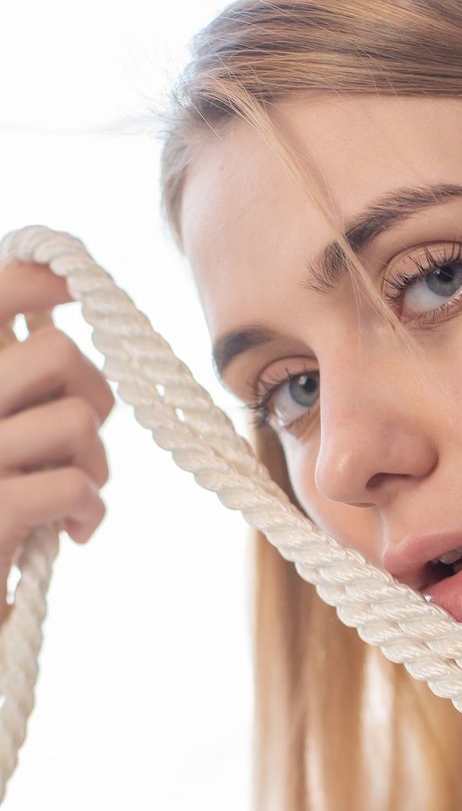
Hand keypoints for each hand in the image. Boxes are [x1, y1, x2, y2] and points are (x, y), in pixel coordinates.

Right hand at [0, 259, 114, 615]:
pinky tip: (72, 531)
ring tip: (76, 494)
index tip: (69, 290)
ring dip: (95, 463)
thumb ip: (16, 385)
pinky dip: (89, 511)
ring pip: (79, 419)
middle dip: (93, 396)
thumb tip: (58, 322)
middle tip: (81, 442)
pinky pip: (75, 485)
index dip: (38, 278)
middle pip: (59, 353)